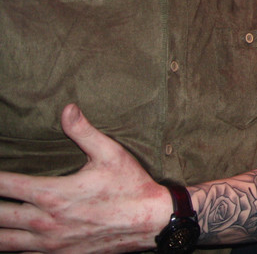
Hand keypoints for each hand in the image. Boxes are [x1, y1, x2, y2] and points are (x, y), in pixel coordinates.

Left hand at [0, 104, 170, 252]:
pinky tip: (6, 242)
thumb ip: (84, 131)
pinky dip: (10, 250)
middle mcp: (45, 221)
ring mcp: (50, 244)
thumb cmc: (131, 186)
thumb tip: (67, 108)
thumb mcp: (111, 153)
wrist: (150, 221)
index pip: (5, 185)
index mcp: (53, 194)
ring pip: (4, 242)